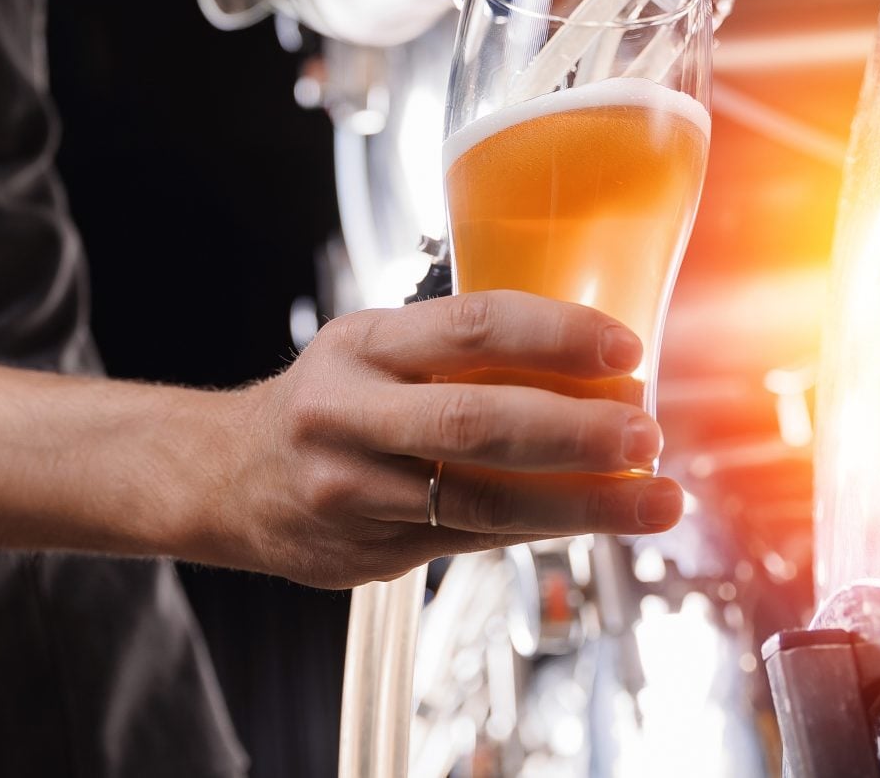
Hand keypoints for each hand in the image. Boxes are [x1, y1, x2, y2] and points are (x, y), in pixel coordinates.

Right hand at [192, 290, 683, 588]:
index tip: (624, 347)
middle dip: (576, 431)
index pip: (469, 327)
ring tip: (654, 498)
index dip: (554, 335)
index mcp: (360, 345)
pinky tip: (597, 520)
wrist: (225, 477)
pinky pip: (472, 539)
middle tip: (646, 434)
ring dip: (583, 503)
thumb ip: (457, 353)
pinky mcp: (368, 552)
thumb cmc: (327, 401)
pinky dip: (542, 528)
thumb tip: (592, 361)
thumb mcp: (371, 349)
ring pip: (482, 499)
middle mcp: (348, 414)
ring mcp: (353, 490)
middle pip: (476, 423)